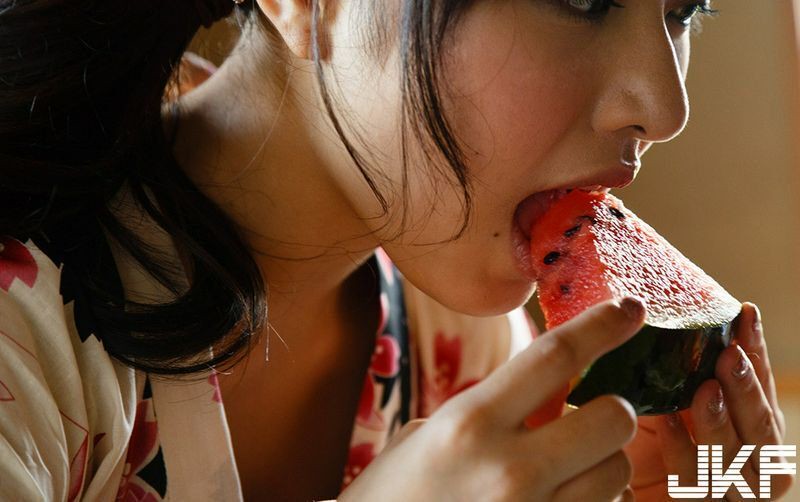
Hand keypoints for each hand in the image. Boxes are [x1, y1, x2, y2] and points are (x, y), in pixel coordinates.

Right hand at [339, 299, 644, 500]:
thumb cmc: (391, 498)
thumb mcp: (428, 437)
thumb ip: (492, 411)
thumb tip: (557, 394)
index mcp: (468, 424)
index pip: (555, 355)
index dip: (602, 325)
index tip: (630, 309)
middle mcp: (508, 470)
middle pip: (612, 416)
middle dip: (611, 408)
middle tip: (587, 416)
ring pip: (617, 472)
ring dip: (601, 463)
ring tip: (565, 471)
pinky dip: (592, 501)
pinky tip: (558, 498)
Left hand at [625, 302, 794, 500]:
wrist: (596, 483)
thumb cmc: (628, 437)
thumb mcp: (655, 395)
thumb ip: (673, 365)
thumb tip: (650, 305)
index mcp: (745, 425)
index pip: (760, 385)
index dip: (755, 350)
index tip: (744, 313)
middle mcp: (747, 461)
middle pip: (763, 429)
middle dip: (747, 389)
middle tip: (729, 356)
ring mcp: (727, 492)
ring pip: (738, 461)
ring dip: (720, 423)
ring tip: (705, 390)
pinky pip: (696, 486)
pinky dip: (683, 451)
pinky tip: (666, 422)